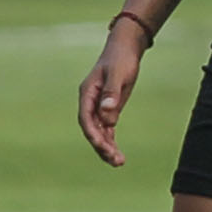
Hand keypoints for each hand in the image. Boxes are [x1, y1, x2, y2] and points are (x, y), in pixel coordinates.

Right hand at [77, 29, 146, 167]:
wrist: (125, 49)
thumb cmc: (121, 59)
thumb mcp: (118, 74)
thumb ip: (111, 93)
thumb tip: (106, 115)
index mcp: (87, 94)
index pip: (86, 119)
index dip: (93, 134)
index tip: (103, 146)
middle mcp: (90, 103)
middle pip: (92, 129)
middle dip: (102, 146)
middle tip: (116, 160)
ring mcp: (98, 106)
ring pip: (99, 131)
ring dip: (107, 147)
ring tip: (118, 162)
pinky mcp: (109, 108)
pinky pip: (107, 128)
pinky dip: (111, 140)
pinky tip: (116, 154)